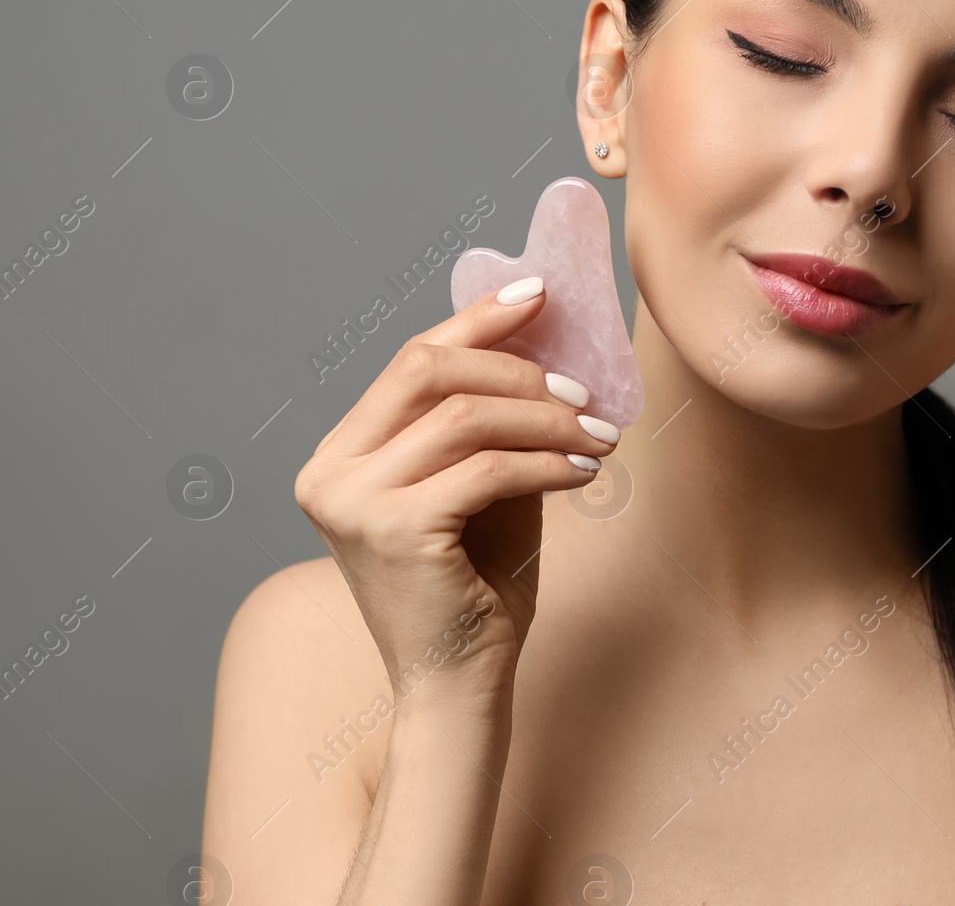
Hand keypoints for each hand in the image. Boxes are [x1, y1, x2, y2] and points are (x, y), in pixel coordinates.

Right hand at [292, 279, 622, 704]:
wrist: (457, 685)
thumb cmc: (474, 589)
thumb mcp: (483, 488)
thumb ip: (494, 424)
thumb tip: (547, 347)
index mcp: (341, 455)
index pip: (410, 361)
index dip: (477, 319)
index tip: (539, 293)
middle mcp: (331, 472)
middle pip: (426, 369)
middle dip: (516, 367)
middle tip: (584, 390)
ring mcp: (352, 501)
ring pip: (465, 416)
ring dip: (546, 419)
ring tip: (598, 436)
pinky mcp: (394, 530)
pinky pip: (486, 468)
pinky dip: (545, 463)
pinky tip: (584, 473)